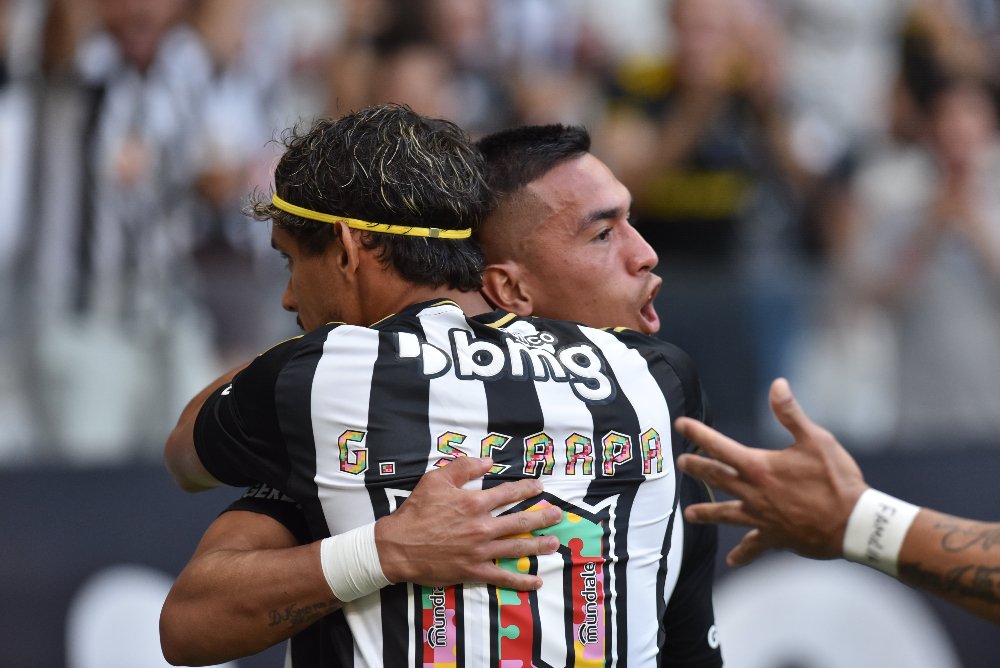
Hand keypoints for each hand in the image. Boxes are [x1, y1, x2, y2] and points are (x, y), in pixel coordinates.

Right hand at [374, 456, 560, 589]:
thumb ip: (463, 467)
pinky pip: (502, 576)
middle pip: (520, 521)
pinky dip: (520, 581)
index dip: (526, 489)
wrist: (397, 546)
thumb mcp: (435, 480)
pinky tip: (536, 582)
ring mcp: (480, 551)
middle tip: (558, 514)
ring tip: (554, 543)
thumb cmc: (415, 511)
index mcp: (474, 503)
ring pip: (517, 547)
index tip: (539, 487)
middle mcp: (482, 526)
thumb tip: (488, 461)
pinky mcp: (473, 571)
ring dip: (538, 545)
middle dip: (542, 517)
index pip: (508, 493)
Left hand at [675, 378, 868, 566]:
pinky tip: (732, 561)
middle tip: (681, 462)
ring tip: (689, 515)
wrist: (854, 524)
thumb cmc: (837, 480)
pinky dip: (743, 554)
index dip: (698, 433)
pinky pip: (754, 546)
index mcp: (759, 467)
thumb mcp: (816, 440)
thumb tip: (777, 385)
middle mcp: (753, 493)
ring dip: (706, 514)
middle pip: (716, 478)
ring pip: (726, 515)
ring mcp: (762, 517)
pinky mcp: (775, 537)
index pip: (719, 446)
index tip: (680, 424)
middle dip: (696, 468)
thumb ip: (791, 413)